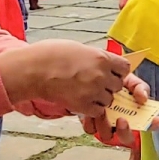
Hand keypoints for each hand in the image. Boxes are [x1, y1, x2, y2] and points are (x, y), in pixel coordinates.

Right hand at [0, 40, 126, 115]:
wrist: (33, 70)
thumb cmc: (51, 54)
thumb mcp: (79, 48)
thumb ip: (95, 57)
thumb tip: (104, 63)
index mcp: (102, 58)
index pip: (125, 68)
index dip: (118, 71)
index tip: (109, 71)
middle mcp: (101, 75)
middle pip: (118, 85)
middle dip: (108, 85)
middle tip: (93, 82)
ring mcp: (93, 91)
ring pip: (109, 100)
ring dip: (100, 98)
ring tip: (84, 91)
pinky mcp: (83, 105)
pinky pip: (97, 111)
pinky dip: (91, 109)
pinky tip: (80, 100)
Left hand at [82, 71, 158, 146]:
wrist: (92, 76)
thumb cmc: (114, 78)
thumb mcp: (129, 79)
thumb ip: (139, 87)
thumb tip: (144, 98)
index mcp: (134, 114)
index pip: (148, 125)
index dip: (153, 125)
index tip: (156, 120)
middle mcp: (121, 124)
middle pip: (127, 138)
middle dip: (124, 132)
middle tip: (121, 120)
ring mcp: (106, 125)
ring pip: (107, 136)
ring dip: (106, 126)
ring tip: (102, 111)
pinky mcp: (91, 123)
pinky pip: (91, 129)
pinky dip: (90, 121)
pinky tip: (90, 111)